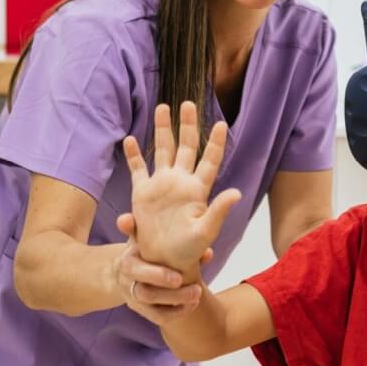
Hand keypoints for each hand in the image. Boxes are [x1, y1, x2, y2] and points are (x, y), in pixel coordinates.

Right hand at [112, 213, 214, 324]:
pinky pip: (157, 316)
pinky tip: (193, 303)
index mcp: (127, 260)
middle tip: (197, 290)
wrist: (129, 268)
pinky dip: (176, 312)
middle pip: (144, 293)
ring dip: (177, 302)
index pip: (134, 269)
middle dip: (171, 294)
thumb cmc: (147, 248)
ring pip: (151, 307)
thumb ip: (178, 239)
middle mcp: (126, 281)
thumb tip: (208, 254)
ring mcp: (132, 297)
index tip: (180, 279)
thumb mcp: (154, 239)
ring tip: (197, 295)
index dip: (157, 275)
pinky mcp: (141, 309)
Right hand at [122, 101, 240, 272]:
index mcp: (198, 190)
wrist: (165, 262)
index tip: (220, 123)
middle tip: (188, 103)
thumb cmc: (188, 251)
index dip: (215, 142)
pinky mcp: (142, 193)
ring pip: (162, 150)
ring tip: (163, 106)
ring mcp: (161, 185)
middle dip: (187, 125)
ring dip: (162, 130)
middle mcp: (180, 182)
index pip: (209, 160)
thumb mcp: (205, 233)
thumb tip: (237, 193)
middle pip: (186, 147)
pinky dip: (133, 155)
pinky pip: (137, 169)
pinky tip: (130, 138)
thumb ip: (219, 212)